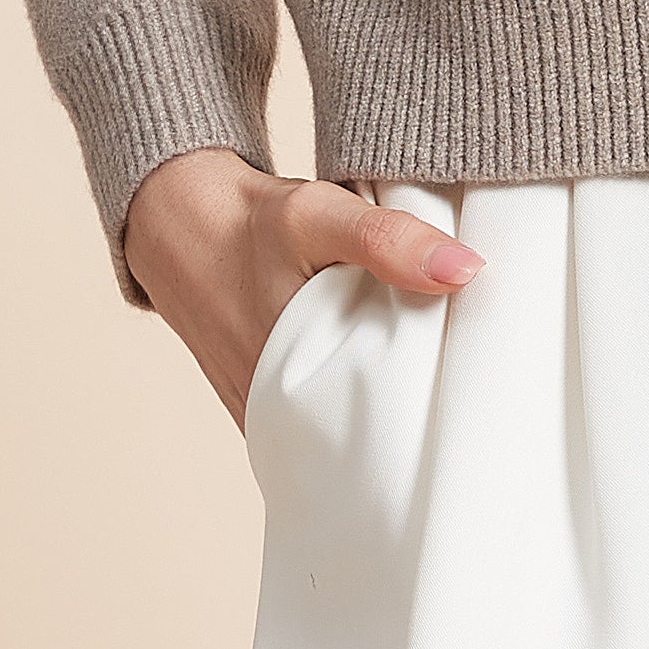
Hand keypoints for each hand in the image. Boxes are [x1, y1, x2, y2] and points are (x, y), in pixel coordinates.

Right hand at [121, 146, 479, 423]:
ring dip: (373, 411)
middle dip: (404, 423)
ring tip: (427, 397)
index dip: (423, 422)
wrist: (177, 217)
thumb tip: (465, 270)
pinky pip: (312, 414)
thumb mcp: (318, 215)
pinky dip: (344, 400)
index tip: (470, 407)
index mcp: (290, 379)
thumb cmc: (248, 220)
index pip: (374, 431)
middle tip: (459, 402)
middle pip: (357, 433)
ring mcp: (261, 409)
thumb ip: (388, 240)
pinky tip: (378, 377)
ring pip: (334, 427)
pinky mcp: (257, 398)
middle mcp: (271, 409)